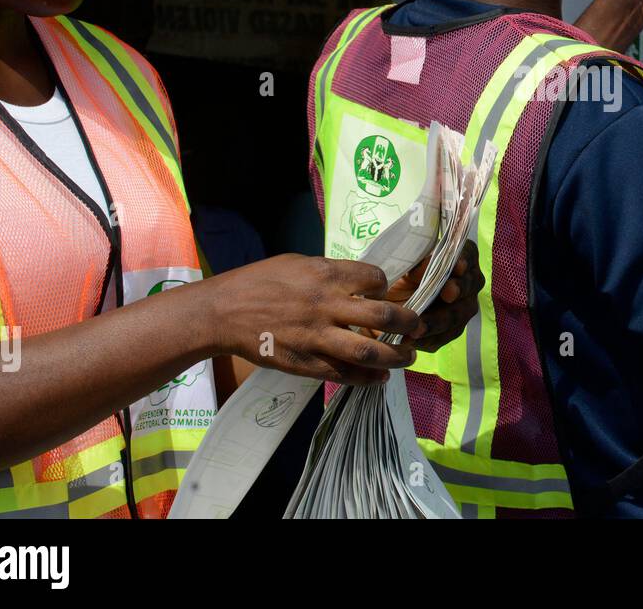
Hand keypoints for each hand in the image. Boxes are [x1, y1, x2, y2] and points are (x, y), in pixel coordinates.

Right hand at [207, 253, 422, 385]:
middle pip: (382, 317)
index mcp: (325, 275)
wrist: (222, 312)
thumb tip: (359, 282)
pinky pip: (344, 374)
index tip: (387, 294)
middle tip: (419, 327)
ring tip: (409, 357)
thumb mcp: (298, 263)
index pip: (375, 279)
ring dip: (396, 356)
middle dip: (409, 323)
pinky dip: (367, 378)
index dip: (386, 287)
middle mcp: (325, 305)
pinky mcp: (304, 363)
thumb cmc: (259, 281)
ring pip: (368, 351)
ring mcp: (316, 337)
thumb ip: (330, 273)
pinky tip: (381, 377)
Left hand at [387, 240, 484, 351]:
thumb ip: (416, 263)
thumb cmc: (396, 275)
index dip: (464, 259)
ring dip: (437, 322)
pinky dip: (426, 339)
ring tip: (417, 328)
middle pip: (469, 285)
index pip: (468, 254)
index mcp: (457, 257)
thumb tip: (428, 262)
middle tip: (448, 293)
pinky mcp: (448, 332)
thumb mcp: (402, 266)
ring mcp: (461, 309)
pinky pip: (442, 337)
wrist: (383, 303)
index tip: (458, 266)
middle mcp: (466, 283)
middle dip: (459, 289)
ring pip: (457, 316)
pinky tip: (409, 339)